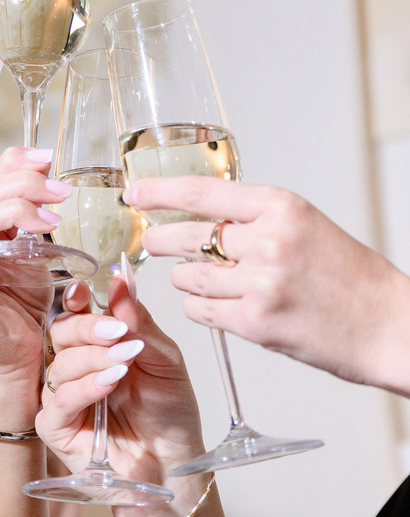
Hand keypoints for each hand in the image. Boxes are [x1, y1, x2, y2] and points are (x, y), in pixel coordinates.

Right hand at [0, 147, 67, 385]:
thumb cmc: (22, 300)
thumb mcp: (31, 245)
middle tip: (61, 194)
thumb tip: (43, 161)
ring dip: (13, 208)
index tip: (48, 158)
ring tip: (49, 220)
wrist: (23, 351)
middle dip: (25, 185)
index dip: (16, 162)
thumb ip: (29, 207)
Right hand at [37, 276, 204, 485]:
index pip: (74, 313)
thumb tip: (121, 281)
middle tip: (117, 333)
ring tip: (125, 364)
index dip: (74, 299)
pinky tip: (109, 384)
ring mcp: (64, 397)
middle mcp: (76, 367)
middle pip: (60, 332)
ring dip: (93, 359)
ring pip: (60, 364)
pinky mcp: (56, 429)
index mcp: (98, 345)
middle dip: (88, 328)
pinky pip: (57, 402)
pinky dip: (83, 389)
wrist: (176, 463)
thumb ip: (138, 322)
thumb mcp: (164, 359)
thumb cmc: (171, 413)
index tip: (84, 292)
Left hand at [125, 176, 409, 392]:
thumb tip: (198, 212)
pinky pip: (200, 310)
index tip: (132, 194)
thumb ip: (253, 216)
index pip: (200, 191)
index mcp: (279, 207)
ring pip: (187, 276)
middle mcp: (266, 241)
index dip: (157, 192)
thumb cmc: (349, 275)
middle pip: (183, 235)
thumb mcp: (303, 224)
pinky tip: (219, 304)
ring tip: (210, 280)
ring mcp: (259, 284)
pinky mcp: (255, 323)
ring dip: (187, 278)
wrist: (389, 325)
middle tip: (152, 240)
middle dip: (160, 239)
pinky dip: (200, 307)